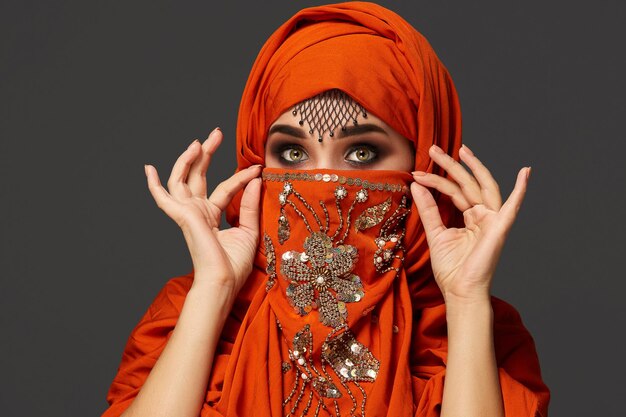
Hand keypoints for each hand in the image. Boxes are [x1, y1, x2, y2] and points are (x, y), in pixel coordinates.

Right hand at [143, 128, 261, 296]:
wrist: (224, 281)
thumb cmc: (235, 265)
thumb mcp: (250, 229)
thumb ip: (251, 204)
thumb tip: (256, 179)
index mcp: (212, 216)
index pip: (226, 188)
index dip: (241, 177)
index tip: (257, 168)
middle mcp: (198, 212)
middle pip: (198, 176)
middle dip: (206, 154)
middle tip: (216, 133)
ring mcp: (188, 214)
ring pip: (181, 179)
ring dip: (188, 159)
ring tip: (199, 141)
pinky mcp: (183, 216)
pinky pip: (164, 197)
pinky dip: (154, 184)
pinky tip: (149, 168)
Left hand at [411, 144, 529, 302]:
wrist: (460, 291)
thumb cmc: (451, 268)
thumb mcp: (434, 232)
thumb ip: (428, 208)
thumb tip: (416, 185)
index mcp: (470, 216)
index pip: (454, 191)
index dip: (435, 180)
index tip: (417, 173)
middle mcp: (483, 215)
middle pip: (467, 184)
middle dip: (451, 165)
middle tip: (433, 149)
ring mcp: (493, 221)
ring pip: (482, 187)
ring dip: (474, 167)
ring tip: (461, 150)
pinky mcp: (499, 229)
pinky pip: (512, 207)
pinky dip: (521, 190)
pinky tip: (525, 173)